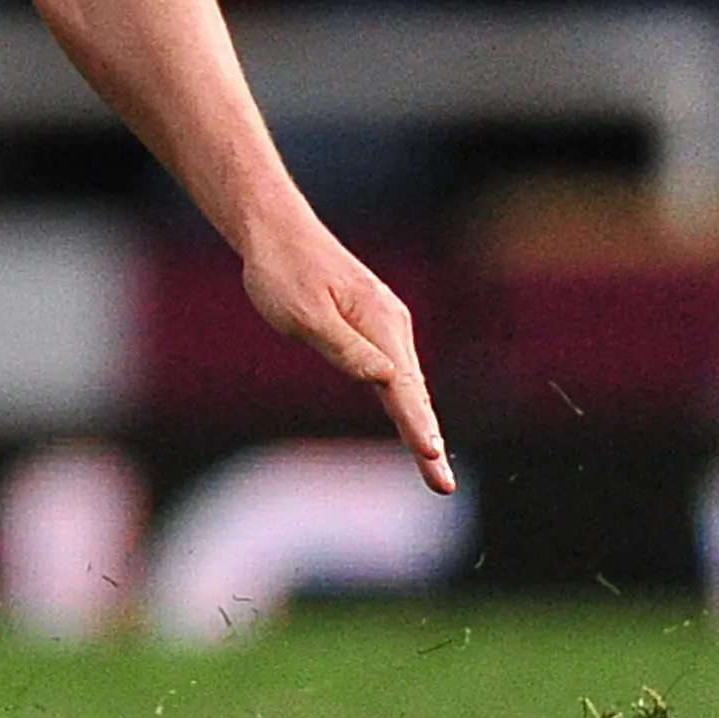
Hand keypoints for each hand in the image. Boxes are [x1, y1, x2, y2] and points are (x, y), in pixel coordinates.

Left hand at [241, 214, 453, 493]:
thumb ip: (345, 349)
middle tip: (443, 486)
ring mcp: (384, 326)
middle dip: (428, 439)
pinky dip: (406, 402)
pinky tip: (414, 424)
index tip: (432, 456)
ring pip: (406, 384)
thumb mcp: (304, 314)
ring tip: (433, 465)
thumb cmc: (282, 272)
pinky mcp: (371, 327)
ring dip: (421, 424)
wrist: (275, 231)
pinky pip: (394, 372)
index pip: (403, 387)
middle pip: (413, 392)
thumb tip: (387, 380)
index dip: (417, 425)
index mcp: (379, 323)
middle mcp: (391, 326)